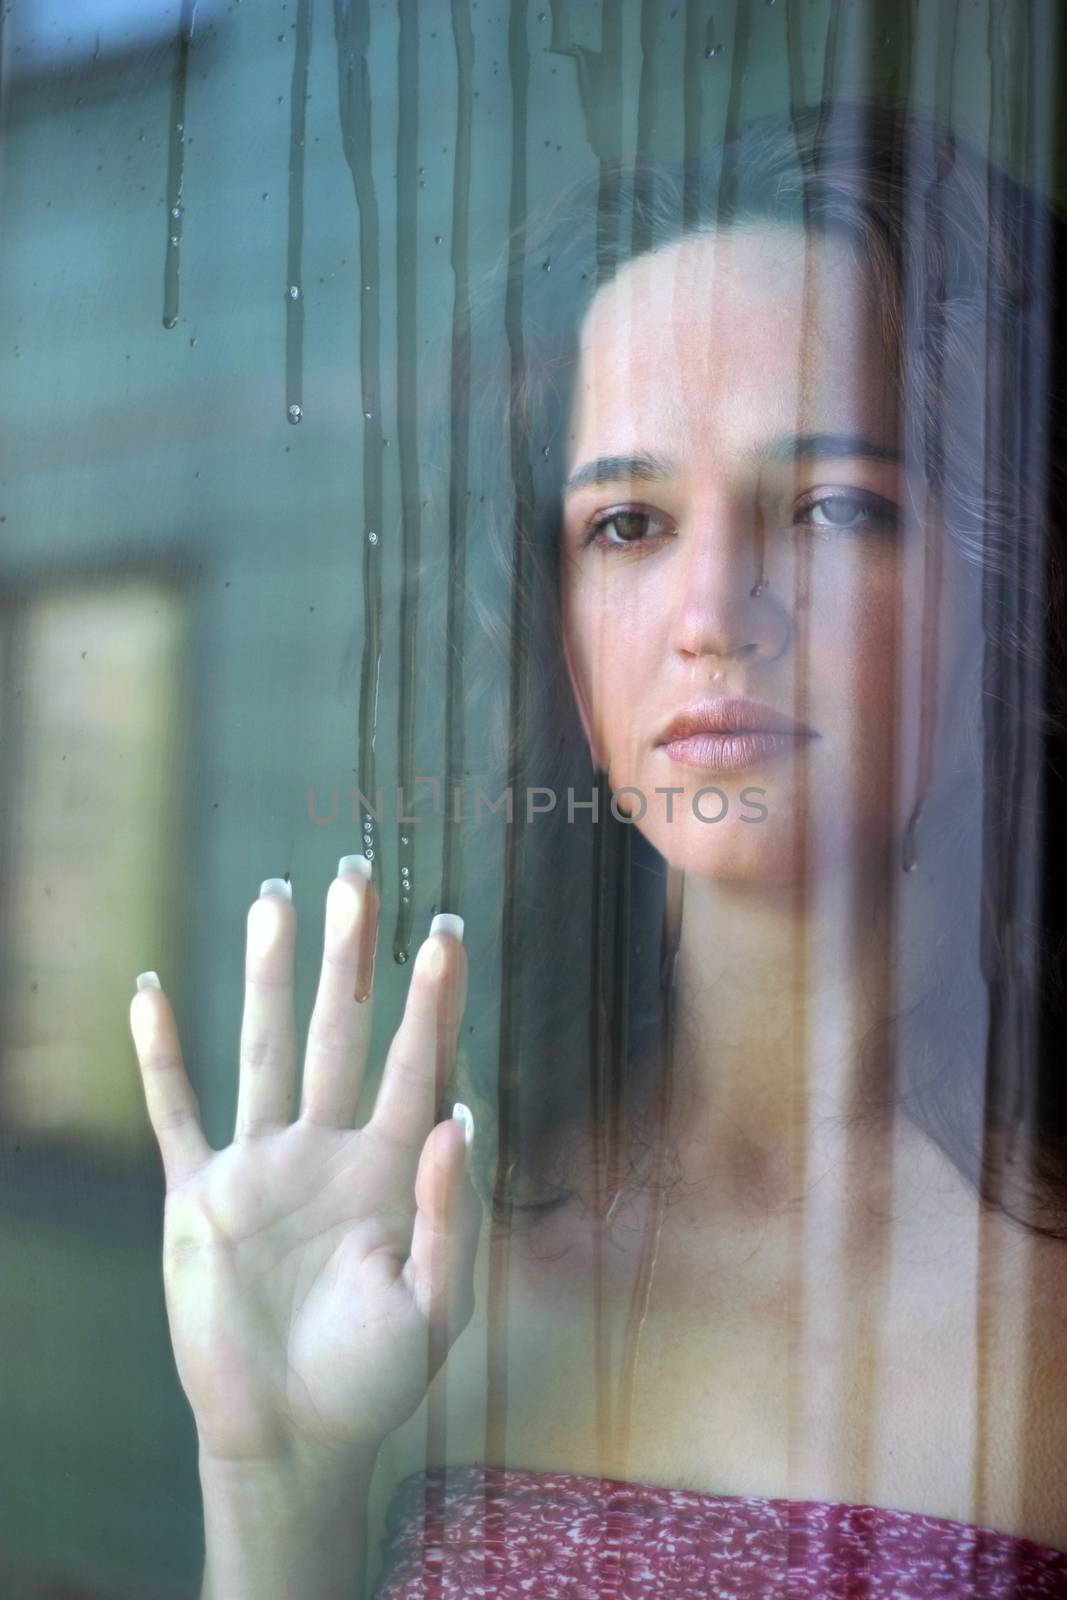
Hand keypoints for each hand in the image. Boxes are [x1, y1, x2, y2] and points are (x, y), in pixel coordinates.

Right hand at [129, 861, 479, 1471]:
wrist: (291, 1438)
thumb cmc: (375, 1378)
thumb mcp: (437, 1306)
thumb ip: (449, 1214)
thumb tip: (458, 1116)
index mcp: (389, 1167)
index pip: (414, 1061)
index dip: (433, 999)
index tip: (447, 931)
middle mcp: (326, 1147)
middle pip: (341, 1030)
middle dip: (350, 955)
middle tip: (358, 876)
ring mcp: (260, 1166)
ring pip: (265, 1048)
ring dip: (268, 975)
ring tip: (273, 896)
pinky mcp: (199, 1198)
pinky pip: (176, 1112)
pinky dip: (160, 1056)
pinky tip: (150, 992)